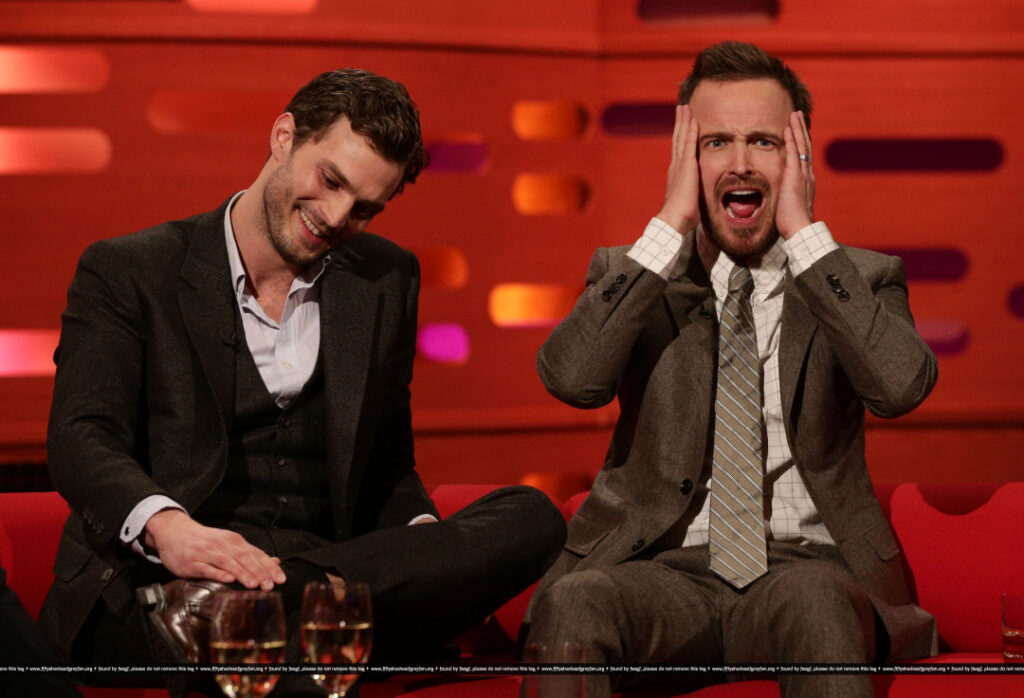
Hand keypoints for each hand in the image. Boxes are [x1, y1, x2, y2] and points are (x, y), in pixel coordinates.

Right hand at [144, 509, 285, 589]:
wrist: (174, 532)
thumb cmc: (205, 541)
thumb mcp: (229, 544)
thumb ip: (251, 554)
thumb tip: (275, 562)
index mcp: (235, 542)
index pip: (257, 554)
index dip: (269, 567)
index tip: (281, 579)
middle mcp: (223, 546)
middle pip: (245, 558)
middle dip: (259, 572)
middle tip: (270, 585)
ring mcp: (207, 553)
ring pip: (228, 563)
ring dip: (242, 573)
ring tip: (254, 584)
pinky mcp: (191, 562)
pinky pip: (206, 568)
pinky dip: (218, 573)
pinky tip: (228, 579)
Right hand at [656, 104, 700, 233]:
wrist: (675, 218)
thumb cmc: (683, 214)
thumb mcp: (689, 199)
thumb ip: (693, 192)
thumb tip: (698, 196)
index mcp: (676, 173)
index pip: (679, 149)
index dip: (680, 136)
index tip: (683, 124)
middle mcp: (676, 165)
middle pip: (678, 139)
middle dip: (680, 123)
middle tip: (681, 108)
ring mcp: (680, 164)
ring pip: (682, 137)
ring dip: (684, 122)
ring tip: (685, 108)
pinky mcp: (686, 166)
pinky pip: (689, 144)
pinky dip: (691, 131)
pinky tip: (693, 120)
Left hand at [777, 110, 815, 238]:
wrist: (800, 229)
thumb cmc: (793, 222)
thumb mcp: (791, 205)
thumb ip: (788, 196)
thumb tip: (783, 196)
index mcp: (806, 181)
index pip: (803, 157)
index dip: (801, 142)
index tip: (798, 131)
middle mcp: (807, 174)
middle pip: (805, 146)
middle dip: (801, 130)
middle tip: (798, 115)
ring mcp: (802, 174)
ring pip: (801, 145)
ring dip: (797, 129)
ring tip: (794, 115)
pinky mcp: (794, 176)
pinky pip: (792, 153)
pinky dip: (791, 139)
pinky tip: (787, 129)